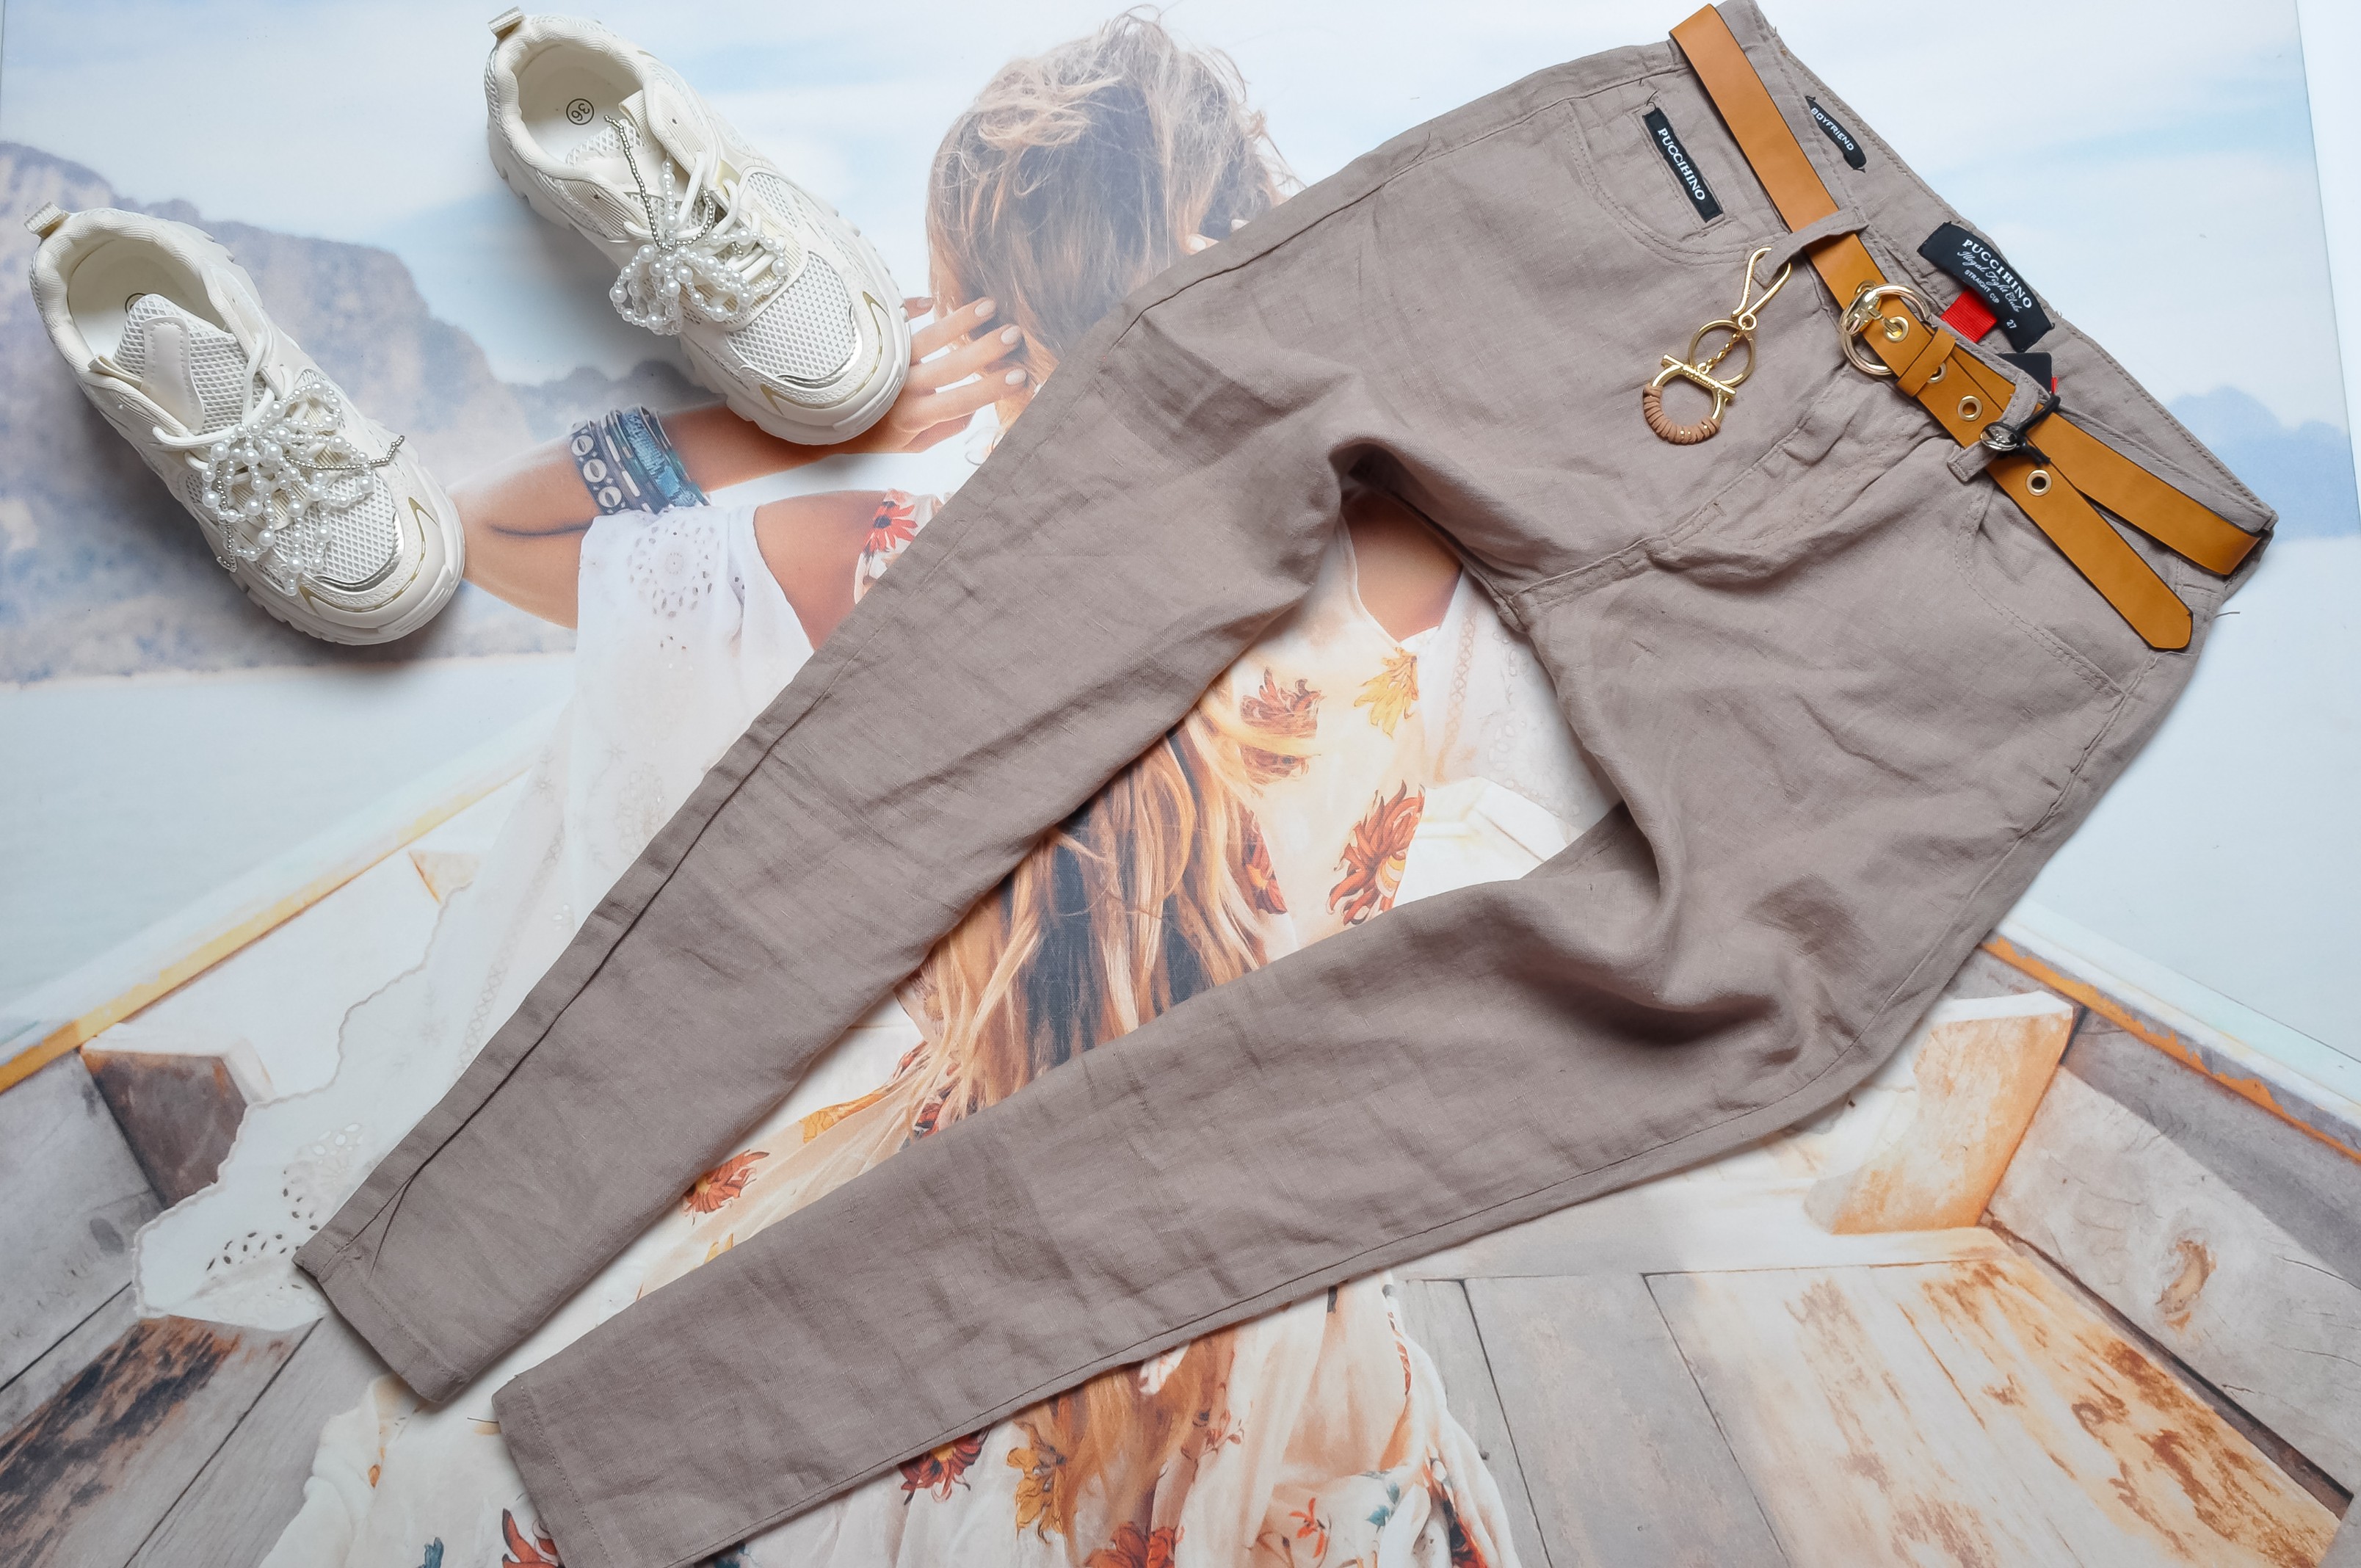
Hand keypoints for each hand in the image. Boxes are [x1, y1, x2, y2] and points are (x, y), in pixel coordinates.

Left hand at [840, 297, 1026, 453]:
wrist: (820, 423)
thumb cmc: (874, 434)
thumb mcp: (912, 444)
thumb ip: (945, 429)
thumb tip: (973, 409)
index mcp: (916, 415)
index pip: (962, 400)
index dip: (992, 388)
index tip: (1020, 375)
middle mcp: (904, 387)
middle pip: (952, 365)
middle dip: (986, 348)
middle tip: (1014, 333)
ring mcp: (888, 361)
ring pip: (928, 337)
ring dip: (960, 320)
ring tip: (988, 305)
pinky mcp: (872, 342)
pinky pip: (894, 320)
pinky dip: (910, 308)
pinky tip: (930, 301)